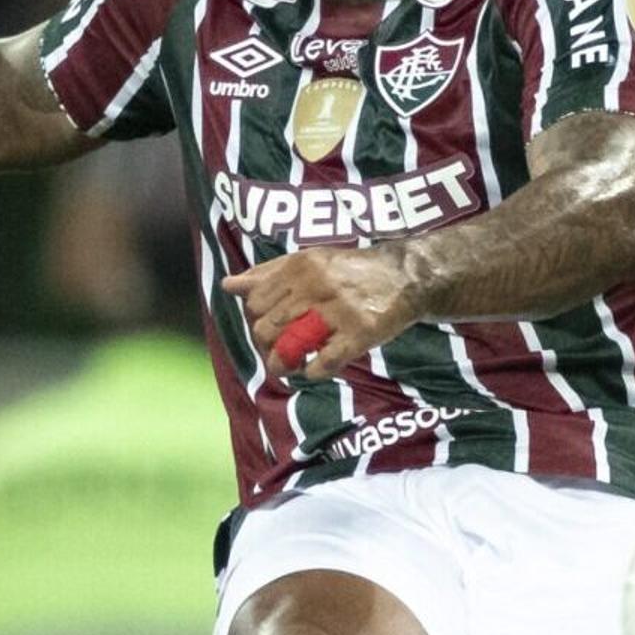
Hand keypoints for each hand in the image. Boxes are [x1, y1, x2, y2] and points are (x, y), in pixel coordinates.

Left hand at [221, 246, 426, 382]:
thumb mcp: (309, 262)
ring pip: (288, 347)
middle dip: (266, 347)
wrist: (405, 276)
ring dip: (282, 364)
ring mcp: (339, 311)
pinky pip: (322, 364)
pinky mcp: (361, 334)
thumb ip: (268, 274)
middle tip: (277, 352)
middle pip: (266, 329)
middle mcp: (317, 286)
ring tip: (288, 366)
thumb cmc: (350, 271)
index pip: (255, 304)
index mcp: (300, 267)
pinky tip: (314, 368)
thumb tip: (228, 286)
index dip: (256, 322)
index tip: (268, 330)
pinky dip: (312, 372)